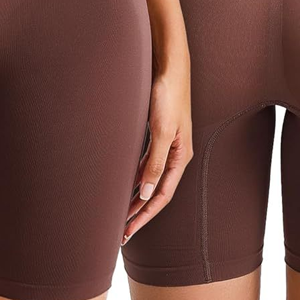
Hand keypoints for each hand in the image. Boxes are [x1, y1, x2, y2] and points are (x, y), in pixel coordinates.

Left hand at [123, 53, 191, 243]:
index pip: (161, 195)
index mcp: (179, 157)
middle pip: (155, 191)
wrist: (169, 67)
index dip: (144, 215)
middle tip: (120, 232)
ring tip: (120, 214)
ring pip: (149, 179)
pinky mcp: (157, 135)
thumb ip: (154, 163)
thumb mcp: (161, 131)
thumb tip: (145, 193)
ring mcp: (166, 145)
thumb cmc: (168, 96)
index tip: (127, 231)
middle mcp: (174, 154)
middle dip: (139, 212)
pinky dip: (135, 178)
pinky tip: (124, 185)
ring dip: (136, 196)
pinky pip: (146, 164)